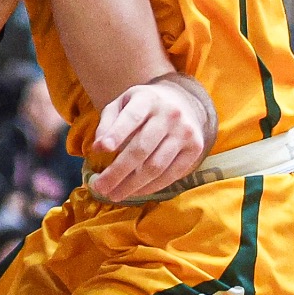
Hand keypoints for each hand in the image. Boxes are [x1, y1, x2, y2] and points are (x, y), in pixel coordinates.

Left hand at [87, 80, 207, 202]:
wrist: (182, 102)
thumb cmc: (143, 107)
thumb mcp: (122, 104)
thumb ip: (108, 122)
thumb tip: (97, 147)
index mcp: (148, 99)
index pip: (132, 118)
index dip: (116, 134)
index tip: (100, 149)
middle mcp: (170, 115)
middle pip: (142, 149)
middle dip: (118, 172)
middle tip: (100, 188)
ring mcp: (185, 132)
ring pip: (156, 166)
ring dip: (132, 185)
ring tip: (114, 194)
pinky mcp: (195, 148)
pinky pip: (171, 174)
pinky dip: (151, 187)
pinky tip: (135, 192)